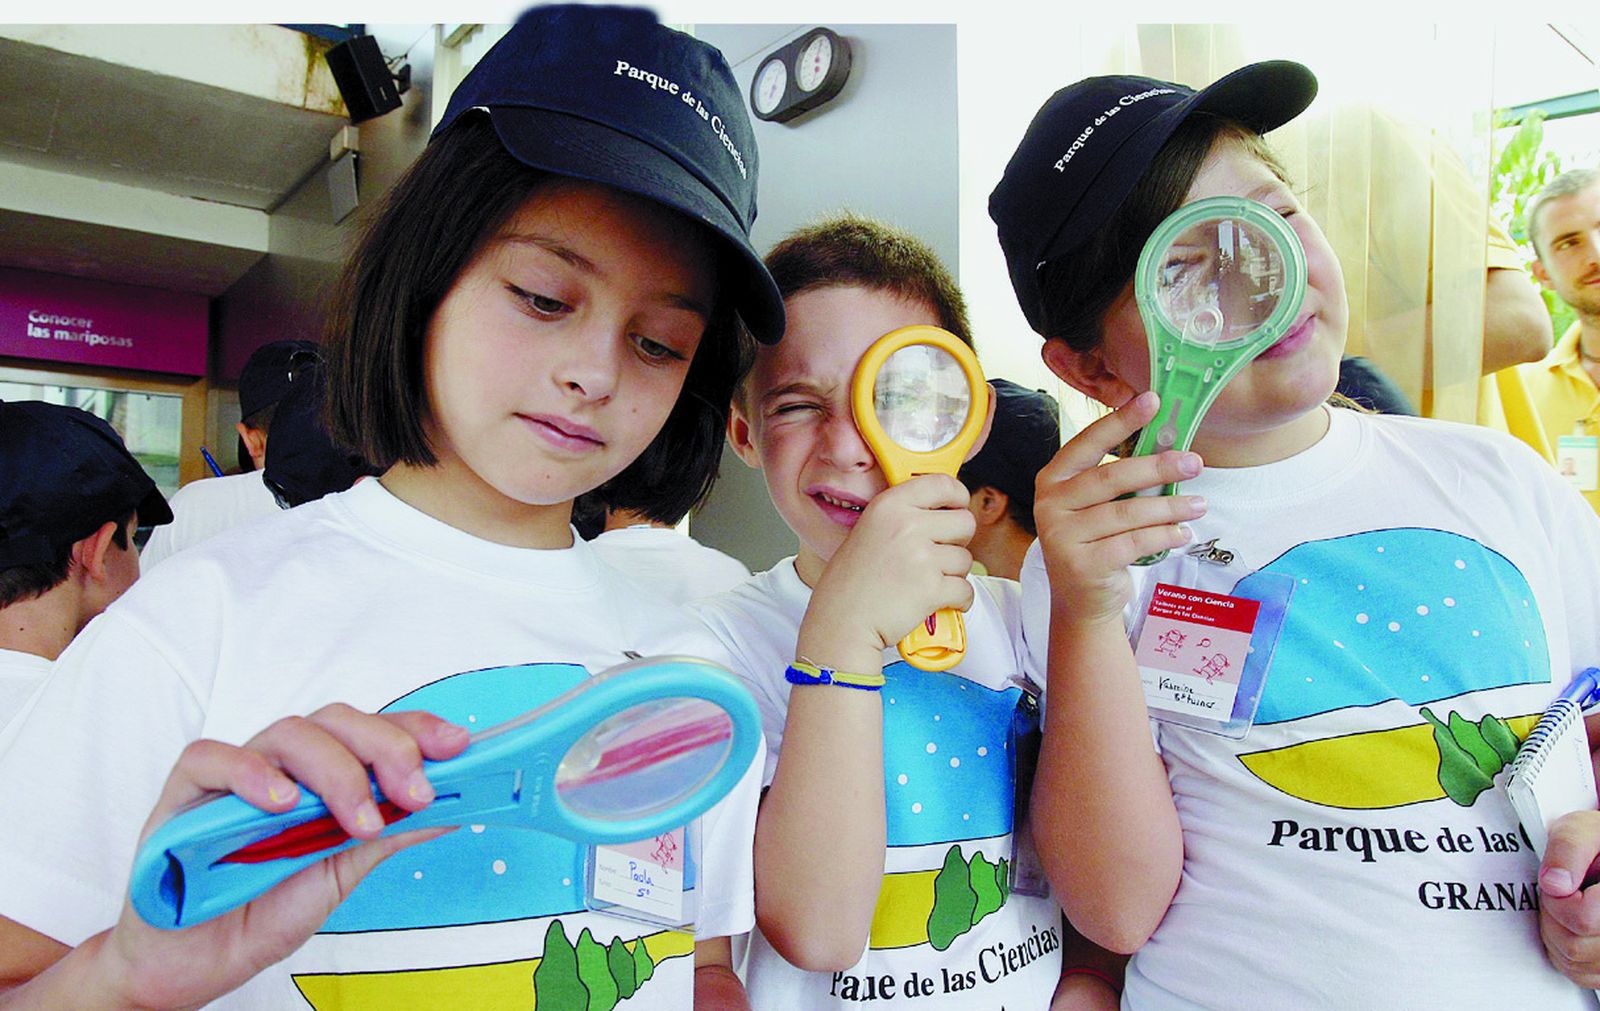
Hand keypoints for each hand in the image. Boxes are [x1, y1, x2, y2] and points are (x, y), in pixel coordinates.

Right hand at [88, 706, 469, 1009]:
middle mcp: (283, 766)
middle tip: (414, 792)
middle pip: (338, 723)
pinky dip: (250, 772)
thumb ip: (386, 835)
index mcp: (323, 778)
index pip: (373, 733)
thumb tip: (450, 808)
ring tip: (356, 819)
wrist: (192, 961)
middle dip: (386, 749)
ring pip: (288, 733)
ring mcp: (234, 774)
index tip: (458, 746)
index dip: (416, 730)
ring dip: (333, 770)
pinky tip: (281, 803)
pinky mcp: (184, 793)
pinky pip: (211, 757)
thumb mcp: (339, 874)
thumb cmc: (259, 910)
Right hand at [804, 473, 975, 655]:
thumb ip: (902, 516)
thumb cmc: (850, 583)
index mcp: (889, 505)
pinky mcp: (932, 588)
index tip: (958, 505)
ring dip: (953, 574)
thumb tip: (941, 511)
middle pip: (964, 522)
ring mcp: (921, 557)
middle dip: (958, 541)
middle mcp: (906, 526)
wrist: (841, 623)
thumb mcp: (868, 530)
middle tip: (939, 554)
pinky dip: (957, 600)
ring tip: (926, 582)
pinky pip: (966, 589)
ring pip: (966, 559)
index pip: (943, 484)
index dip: (957, 496)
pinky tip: (938, 601)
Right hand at [1033, 391, 1207, 626]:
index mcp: (1054, 478)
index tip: (1152, 400)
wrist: (1081, 600)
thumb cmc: (1096, 541)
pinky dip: (1163, 536)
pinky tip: (1182, 533)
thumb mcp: (1097, 505)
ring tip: (1199, 504)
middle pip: (1111, 477)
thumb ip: (1118, 479)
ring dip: (1169, 506)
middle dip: (1157, 467)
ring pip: (1126, 513)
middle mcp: (1051, 504)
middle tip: (1194, 462)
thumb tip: (1169, 445)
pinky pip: (1133, 543)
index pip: (1088, 442)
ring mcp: (1061, 536)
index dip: (1120, 421)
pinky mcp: (1081, 565)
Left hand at [1539, 810, 1599, 986]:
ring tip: (1570, 906)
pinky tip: (1573, 926)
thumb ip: (1570, 847)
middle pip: (1573, 946)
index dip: (1559, 899)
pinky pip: (1579, 974)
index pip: (1582, 919)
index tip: (1561, 883)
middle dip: (1553, 916)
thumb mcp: (1586, 828)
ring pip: (1573, 963)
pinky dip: (1565, 952)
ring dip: (1556, 933)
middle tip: (1563, 892)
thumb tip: (1554, 883)